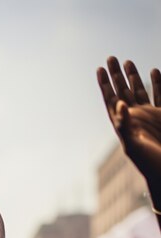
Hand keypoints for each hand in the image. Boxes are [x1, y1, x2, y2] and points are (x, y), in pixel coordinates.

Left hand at [98, 57, 160, 184]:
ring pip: (139, 91)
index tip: (99, 69)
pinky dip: (157, 83)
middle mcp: (135, 118)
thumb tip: (119, 104)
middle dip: (116, 75)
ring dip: (133, 76)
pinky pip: (160, 95)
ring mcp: (149, 116)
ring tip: (127, 61)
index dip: (105, 85)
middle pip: (122, 91)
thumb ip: (125, 125)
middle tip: (110, 57)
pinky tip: (154, 71)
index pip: (111, 100)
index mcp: (124, 124)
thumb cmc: (147, 162)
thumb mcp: (133, 145)